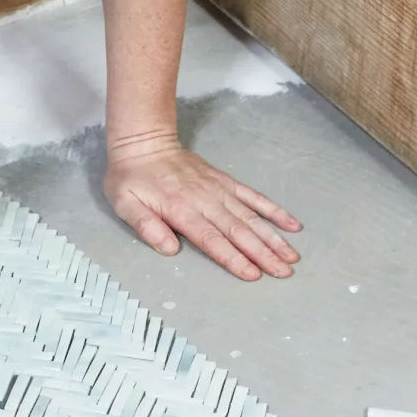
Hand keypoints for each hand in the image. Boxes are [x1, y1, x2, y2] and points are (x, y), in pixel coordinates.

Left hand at [103, 130, 301, 281]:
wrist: (144, 142)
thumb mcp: (124, 202)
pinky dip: (273, 210)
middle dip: (263, 254)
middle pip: (238, 231)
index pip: (211, 239)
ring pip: (251, 217)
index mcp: (180, 209)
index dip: (233, 258)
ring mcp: (218, 189)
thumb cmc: (131, 177)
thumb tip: (170, 249)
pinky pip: (253, 196)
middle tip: (284, 273)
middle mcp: (205, 200)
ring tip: (292, 256)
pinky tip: (291, 225)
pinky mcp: (225, 181)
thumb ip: (146, 225)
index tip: (253, 273)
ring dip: (273, 237)